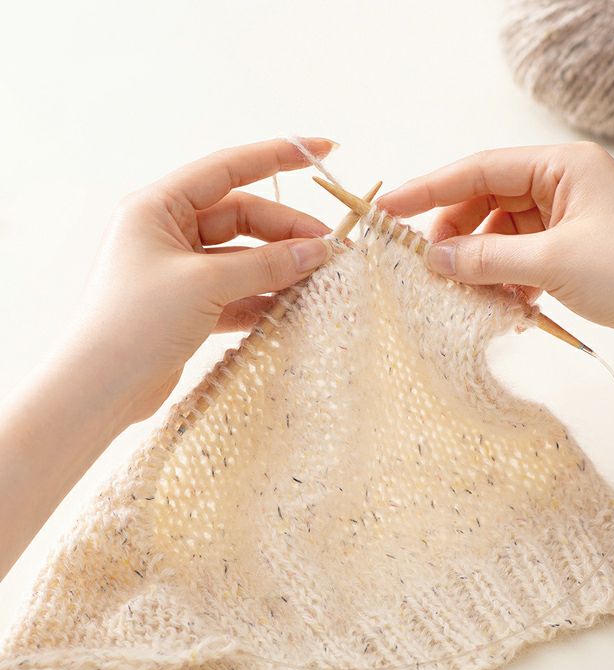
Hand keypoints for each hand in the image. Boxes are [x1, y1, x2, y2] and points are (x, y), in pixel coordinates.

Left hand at [72, 137, 334, 424]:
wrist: (99, 390)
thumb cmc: (137, 323)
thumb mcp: (205, 285)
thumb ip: (265, 265)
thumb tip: (318, 250)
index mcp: (158, 207)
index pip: (228, 169)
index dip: (277, 157)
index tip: (322, 150)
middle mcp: (168, 232)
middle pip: (243, 218)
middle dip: (287, 231)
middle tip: (330, 249)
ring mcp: (180, 270)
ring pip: (243, 257)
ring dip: (279, 268)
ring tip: (318, 279)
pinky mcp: (190, 305)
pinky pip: (237, 291)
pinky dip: (263, 298)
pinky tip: (291, 307)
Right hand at [378, 142, 613, 373]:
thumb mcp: (553, 262)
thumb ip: (486, 258)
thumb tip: (433, 258)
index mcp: (563, 167)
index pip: (480, 169)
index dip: (429, 188)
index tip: (389, 207)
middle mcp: (561, 186)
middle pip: (485, 203)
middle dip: (455, 236)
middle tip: (427, 266)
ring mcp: (564, 221)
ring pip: (498, 236)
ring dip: (479, 265)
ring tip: (467, 293)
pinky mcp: (567, 253)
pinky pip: (516, 260)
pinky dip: (502, 281)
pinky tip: (504, 305)